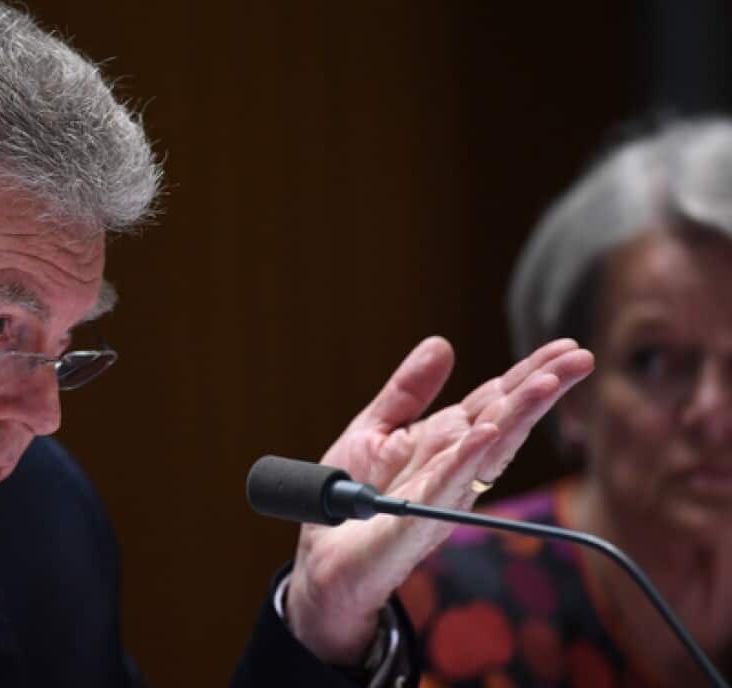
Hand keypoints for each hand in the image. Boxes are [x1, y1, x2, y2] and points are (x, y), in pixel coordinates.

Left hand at [283, 336, 593, 662]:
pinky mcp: (413, 519)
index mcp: (446, 443)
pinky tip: (487, 433)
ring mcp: (440, 495)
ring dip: (517, 416)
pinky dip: (466, 458)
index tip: (566, 346)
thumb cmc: (350, 498)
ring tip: (546, 383)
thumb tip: (442, 343)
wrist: (322, 558)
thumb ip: (408, 390)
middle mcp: (453, 468)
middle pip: (503, 420)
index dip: (529, 373)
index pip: (495, 401)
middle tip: (579, 358)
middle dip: (540, 388)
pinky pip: (443, 486)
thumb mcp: (374, 429)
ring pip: (487, 451)